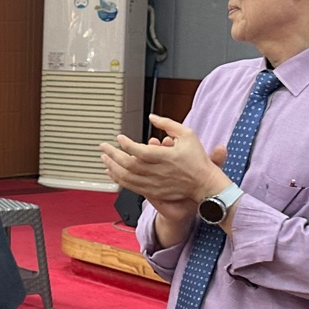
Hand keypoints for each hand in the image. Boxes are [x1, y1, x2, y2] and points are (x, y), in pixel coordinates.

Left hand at [100, 114, 228, 207]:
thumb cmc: (197, 159)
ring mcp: (155, 183)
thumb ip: (168, 124)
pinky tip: (112, 172)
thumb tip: (152, 117)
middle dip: (113, 155)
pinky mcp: (153, 191)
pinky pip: (130, 187)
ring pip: (127, 177)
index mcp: (166, 157)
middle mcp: (158, 171)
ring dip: (113, 167)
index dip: (126, 144)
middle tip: (104, 147)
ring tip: (104, 159)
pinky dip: (118, 179)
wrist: (204, 183)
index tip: (119, 138)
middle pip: (128, 165)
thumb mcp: (188, 135)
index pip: (140, 151)